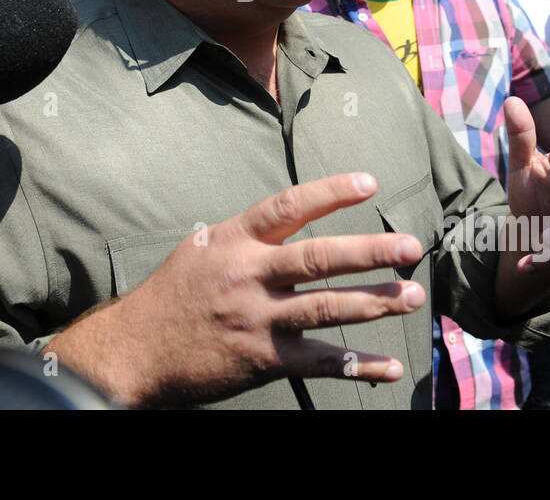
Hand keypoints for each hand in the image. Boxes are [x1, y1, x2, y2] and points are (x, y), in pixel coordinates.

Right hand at [46, 172, 424, 407]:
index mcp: (234, 240)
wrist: (135, 350)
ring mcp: (257, 318)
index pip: (288, 206)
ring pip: (327, 306)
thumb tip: (290, 218)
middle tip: (411, 246)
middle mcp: (248, 275)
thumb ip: (247, 237)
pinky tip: (387, 367)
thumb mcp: (201, 250)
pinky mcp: (262, 360)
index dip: (331, 192)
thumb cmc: (172, 295)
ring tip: (413, 296)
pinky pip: (319, 361)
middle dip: (370, 252)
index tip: (369, 182)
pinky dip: (357, 365)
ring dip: (376, 303)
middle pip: (319, 257)